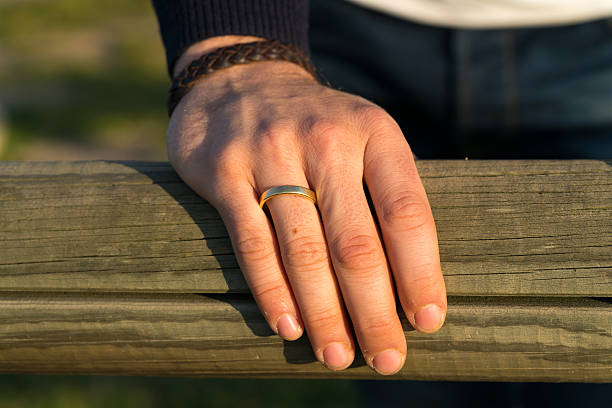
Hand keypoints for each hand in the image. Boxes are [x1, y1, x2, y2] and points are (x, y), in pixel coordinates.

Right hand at [167, 38, 446, 374]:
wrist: (241, 82)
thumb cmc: (316, 129)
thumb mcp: (362, 137)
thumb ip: (385, 194)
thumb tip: (410, 284)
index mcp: (374, 132)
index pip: (406, 212)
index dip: (420, 272)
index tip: (427, 321)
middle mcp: (325, 140)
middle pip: (356, 242)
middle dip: (373, 309)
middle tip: (386, 357)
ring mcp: (271, 154)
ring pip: (304, 250)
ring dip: (324, 312)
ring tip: (337, 355)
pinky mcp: (225, 172)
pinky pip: (252, 243)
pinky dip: (272, 291)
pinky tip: (289, 327)